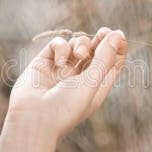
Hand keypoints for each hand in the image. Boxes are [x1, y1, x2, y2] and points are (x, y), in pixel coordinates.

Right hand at [7, 27, 127, 137]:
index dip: (117, 48)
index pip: (112, 63)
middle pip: (95, 52)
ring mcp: (61, 70)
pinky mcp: (44, 62)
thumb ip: (104, 57)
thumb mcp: (91, 82)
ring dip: (81, 44)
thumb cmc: (66, 107)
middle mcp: (79, 78)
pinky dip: (61, 48)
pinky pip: (57, 45)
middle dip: (101, 40)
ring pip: (77, 45)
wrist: (32, 119)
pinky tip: (60, 62)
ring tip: (79, 54)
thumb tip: (118, 35)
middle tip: (104, 32)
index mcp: (96, 87)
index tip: (119, 35)